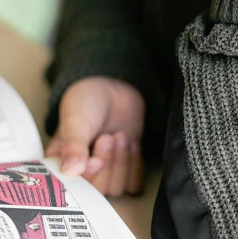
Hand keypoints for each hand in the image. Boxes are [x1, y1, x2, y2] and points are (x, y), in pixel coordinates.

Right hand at [45, 76, 144, 196]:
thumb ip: (73, 144)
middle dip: (106, 164)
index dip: (85, 178)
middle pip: (96, 191)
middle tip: (107, 137)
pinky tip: (132, 142)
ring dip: (120, 162)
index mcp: (60, 165)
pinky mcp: (125, 168)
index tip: (93, 159)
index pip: (71, 189)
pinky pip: (133, 183)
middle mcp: (81, 174)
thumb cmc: (87, 101)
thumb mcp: (76, 120)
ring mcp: (105, 171)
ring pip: (115, 188)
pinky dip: (135, 164)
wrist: (114, 87)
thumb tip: (71, 170)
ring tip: (119, 134)